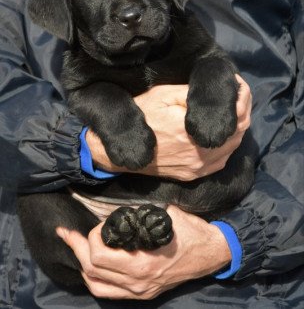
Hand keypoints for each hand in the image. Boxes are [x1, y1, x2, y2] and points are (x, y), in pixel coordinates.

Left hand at [56, 205, 230, 299]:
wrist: (212, 253)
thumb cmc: (191, 232)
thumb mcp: (167, 216)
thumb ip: (142, 214)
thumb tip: (122, 208)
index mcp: (142, 264)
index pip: (99, 257)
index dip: (90, 238)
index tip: (98, 223)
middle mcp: (137, 283)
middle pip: (92, 271)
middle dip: (76, 249)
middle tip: (67, 233)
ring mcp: (140, 291)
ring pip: (96, 285)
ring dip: (81, 265)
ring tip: (74, 247)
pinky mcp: (143, 293)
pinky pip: (109, 293)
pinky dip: (94, 279)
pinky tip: (90, 265)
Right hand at [87, 74, 251, 180]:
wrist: (122, 151)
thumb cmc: (142, 116)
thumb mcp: (163, 95)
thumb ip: (192, 93)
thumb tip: (220, 89)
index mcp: (193, 132)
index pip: (235, 114)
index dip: (241, 95)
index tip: (237, 82)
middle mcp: (200, 155)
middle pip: (239, 131)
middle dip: (243, 108)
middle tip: (238, 92)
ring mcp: (198, 168)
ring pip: (233, 146)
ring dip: (238, 125)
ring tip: (233, 107)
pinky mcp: (194, 175)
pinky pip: (222, 159)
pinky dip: (228, 143)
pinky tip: (223, 130)